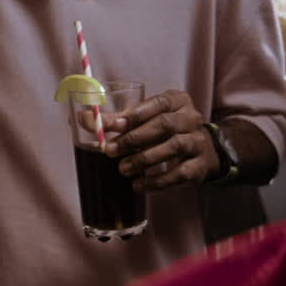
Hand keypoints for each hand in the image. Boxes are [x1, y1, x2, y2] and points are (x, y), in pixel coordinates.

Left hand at [104, 89, 218, 189]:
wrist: (202, 152)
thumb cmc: (166, 131)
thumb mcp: (146, 120)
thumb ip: (118, 120)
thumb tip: (83, 119)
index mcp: (177, 100)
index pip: (158, 103)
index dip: (136, 114)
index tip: (114, 126)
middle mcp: (191, 118)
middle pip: (165, 125)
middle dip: (135, 138)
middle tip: (110, 151)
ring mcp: (198, 142)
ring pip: (174, 147)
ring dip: (144, 159)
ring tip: (123, 169)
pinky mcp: (199, 165)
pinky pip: (179, 173)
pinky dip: (157, 180)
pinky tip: (138, 184)